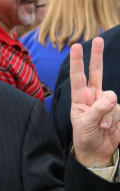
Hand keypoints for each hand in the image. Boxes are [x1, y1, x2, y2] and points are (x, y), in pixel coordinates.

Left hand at [71, 37, 119, 166]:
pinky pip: (119, 109)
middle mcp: (92, 97)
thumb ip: (98, 109)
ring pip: (112, 98)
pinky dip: (114, 119)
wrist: (97, 152)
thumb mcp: (86, 125)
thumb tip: (112, 96)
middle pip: (96, 72)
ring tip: (101, 127)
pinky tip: (108, 128)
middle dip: (97, 56)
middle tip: (98, 39)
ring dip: (108, 115)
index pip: (78, 77)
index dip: (77, 62)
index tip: (75, 47)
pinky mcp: (116, 110)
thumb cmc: (85, 138)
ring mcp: (105, 102)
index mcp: (79, 99)